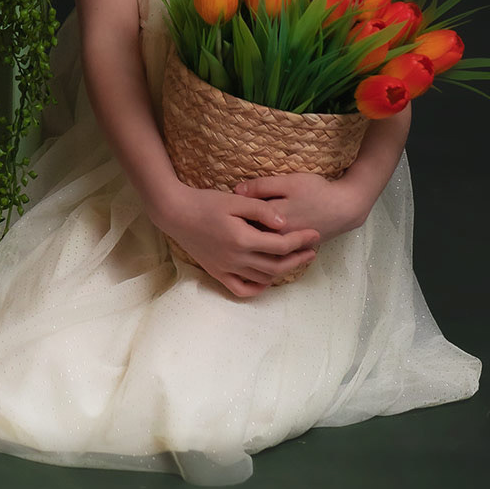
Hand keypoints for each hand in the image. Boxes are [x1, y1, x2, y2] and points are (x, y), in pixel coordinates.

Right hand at [153, 183, 320, 300]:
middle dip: (298, 259)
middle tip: (311, 250)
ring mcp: (226, 269)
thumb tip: (284, 223)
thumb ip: (261, 210)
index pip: (280, 245)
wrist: (175, 213)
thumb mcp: (234, 199)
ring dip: (282, 271)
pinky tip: (265, 278)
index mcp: (242, 239)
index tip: (314, 234)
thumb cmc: (205, 202)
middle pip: (276, 266)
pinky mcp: (217, 273)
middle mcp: (236, 258)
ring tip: (292, 260)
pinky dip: (258, 287)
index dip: (300, 240)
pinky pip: (242, 289)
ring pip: (263, 279)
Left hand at [232, 172, 363, 242]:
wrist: (345, 208)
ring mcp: (288, 248)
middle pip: (250, 237)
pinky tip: (258, 237)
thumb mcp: (288, 182)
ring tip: (241, 228)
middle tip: (230, 216)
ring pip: (261, 248)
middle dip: (238, 228)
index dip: (233, 213)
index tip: (226, 205)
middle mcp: (279, 239)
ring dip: (249, 240)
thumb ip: (261, 187)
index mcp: (274, 221)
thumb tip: (236, 190)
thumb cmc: (316, 191)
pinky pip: (274, 253)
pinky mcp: (295, 251)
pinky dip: (265, 247)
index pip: (244, 221)